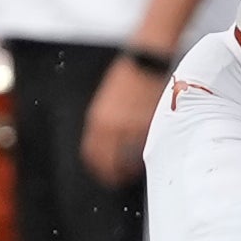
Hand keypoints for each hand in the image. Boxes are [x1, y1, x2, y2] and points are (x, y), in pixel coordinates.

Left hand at [81, 53, 160, 187]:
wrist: (144, 61)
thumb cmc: (128, 77)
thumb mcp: (109, 101)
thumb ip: (108, 122)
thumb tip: (111, 142)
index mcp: (97, 120)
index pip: (93, 154)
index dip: (99, 168)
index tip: (105, 173)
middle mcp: (110, 127)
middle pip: (108, 162)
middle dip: (113, 174)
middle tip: (119, 179)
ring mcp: (130, 127)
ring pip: (127, 159)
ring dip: (130, 168)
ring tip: (133, 171)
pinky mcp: (148, 124)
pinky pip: (144, 148)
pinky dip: (144, 155)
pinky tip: (146, 156)